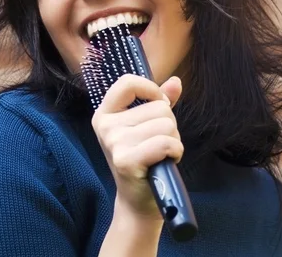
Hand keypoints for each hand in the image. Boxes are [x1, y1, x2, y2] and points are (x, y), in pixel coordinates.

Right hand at [91, 74, 182, 220]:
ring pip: (166, 124)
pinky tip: (166, 161)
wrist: (139, 200)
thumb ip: (160, 101)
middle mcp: (105, 125)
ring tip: (160, 154)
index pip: (128, 82)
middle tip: (157, 144)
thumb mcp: (148, 126)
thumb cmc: (145, 159)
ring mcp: (114, 142)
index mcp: (106, 112)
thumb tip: (175, 82)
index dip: (151, 89)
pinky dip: (175, 151)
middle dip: (169, 125)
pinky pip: (166, 143)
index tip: (159, 104)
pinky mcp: (125, 160)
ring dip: (173, 140)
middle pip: (159, 106)